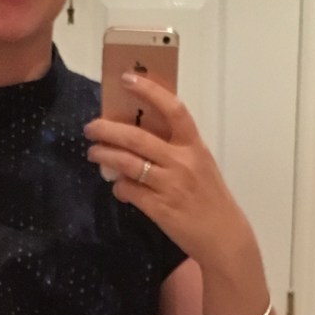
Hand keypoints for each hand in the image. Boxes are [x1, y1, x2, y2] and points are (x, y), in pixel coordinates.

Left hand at [84, 73, 250, 275]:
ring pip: (127, 163)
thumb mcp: (200, 165)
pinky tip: (117, 186)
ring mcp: (170, 186)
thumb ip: (175, 150)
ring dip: (105, 156)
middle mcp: (182, 162)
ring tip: (94, 153)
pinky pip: (129, 191)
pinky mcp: (160, 208)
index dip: (149, 91)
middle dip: (107, 129)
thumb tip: (138, 138)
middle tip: (91, 127)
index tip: (127, 79)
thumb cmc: (210, 198)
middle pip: (137, 137)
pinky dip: (118, 187)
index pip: (173, 109)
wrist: (223, 236)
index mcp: (194, 146)